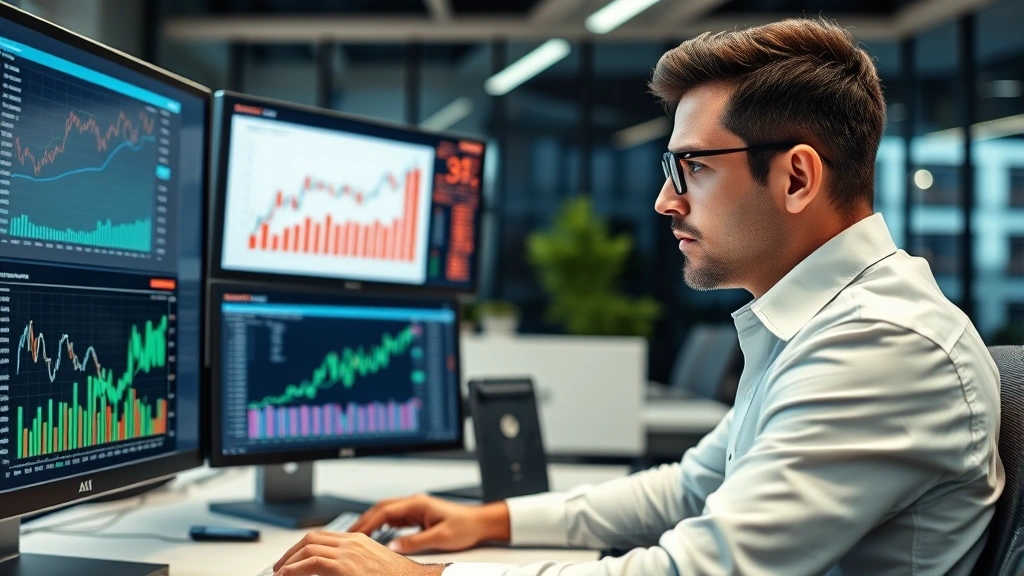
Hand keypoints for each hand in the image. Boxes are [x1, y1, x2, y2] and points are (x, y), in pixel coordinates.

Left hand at [272, 531, 444, 575]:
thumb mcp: (369, 565)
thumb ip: (351, 563)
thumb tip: (330, 570)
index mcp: (357, 540)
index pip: (321, 537)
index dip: (302, 547)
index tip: (292, 559)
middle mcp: (351, 542)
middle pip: (311, 539)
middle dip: (291, 552)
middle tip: (281, 566)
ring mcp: (348, 553)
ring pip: (308, 548)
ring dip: (289, 561)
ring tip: (280, 573)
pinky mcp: (344, 567)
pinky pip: (311, 563)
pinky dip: (294, 569)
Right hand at [349, 494, 510, 553]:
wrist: (480, 523)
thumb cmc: (465, 526)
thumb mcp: (440, 537)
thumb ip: (415, 542)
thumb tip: (393, 547)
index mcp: (417, 503)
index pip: (385, 511)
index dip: (367, 522)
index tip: (354, 533)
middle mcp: (414, 503)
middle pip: (381, 509)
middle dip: (363, 521)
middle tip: (348, 535)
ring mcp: (414, 508)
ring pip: (385, 513)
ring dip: (370, 523)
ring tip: (356, 537)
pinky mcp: (417, 515)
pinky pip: (393, 519)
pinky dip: (380, 526)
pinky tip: (374, 535)